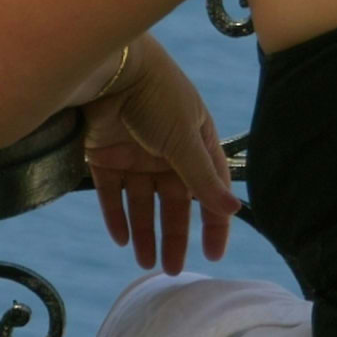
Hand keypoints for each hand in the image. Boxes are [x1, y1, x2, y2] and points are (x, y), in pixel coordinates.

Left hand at [81, 35, 238, 271]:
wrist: (108, 66)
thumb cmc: (156, 95)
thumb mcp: (185, 140)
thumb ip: (204, 179)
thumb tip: (235, 209)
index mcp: (194, 141)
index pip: (209, 188)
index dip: (213, 221)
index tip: (213, 254)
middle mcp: (165, 149)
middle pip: (173, 201)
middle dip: (173, 235)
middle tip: (173, 270)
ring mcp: (133, 152)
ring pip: (140, 202)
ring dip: (144, 232)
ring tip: (146, 264)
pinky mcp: (102, 153)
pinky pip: (110, 192)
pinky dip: (115, 216)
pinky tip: (120, 240)